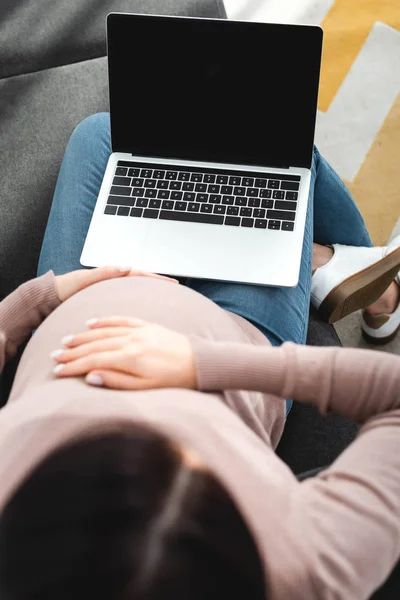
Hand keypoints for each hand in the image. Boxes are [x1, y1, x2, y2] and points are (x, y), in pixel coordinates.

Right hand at [51, 316, 196, 390]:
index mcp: (130, 358)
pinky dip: (105, 320)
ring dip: (83, 336)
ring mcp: (139, 331)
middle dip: (72, 352)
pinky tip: (92, 323)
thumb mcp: (145, 387)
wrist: (200, 362)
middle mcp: (132, 341)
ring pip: (104, 331)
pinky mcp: (147, 326)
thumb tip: (90, 377)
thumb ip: (117, 381)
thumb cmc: (174, 379)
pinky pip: (121, 320)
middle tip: (54, 356)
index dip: (73, 366)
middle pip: (94, 345)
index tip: (57, 371)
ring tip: (66, 341)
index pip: (93, 361)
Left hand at [54, 267, 177, 301]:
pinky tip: (146, 305)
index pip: (140, 274)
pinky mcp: (105, 297)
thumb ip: (104, 273)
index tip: (173, 283)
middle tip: (176, 289)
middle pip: (141, 280)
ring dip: (151, 290)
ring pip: (137, 288)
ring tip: (168, 296)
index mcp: (110, 274)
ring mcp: (109, 288)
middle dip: (159, 283)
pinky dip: (140, 298)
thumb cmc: (65, 288)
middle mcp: (112, 280)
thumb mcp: (83, 280)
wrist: (50, 296)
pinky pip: (128, 296)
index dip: (157, 279)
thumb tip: (126, 266)